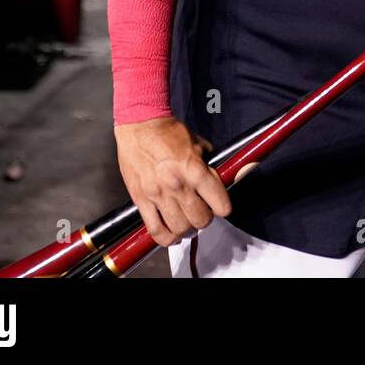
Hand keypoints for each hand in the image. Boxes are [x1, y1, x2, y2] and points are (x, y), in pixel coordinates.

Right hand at [114, 116, 231, 246]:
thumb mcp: (200, 144)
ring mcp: (158, 195)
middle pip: (201, 220)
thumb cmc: (169, 133)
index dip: (223, 207)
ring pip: (180, 228)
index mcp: (195, 170)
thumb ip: (210, 164)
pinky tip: (171, 234)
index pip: (220, 204)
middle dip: (206, 219)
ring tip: (187, 222)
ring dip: (187, 229)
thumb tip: (222, 177)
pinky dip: (165, 237)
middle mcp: (178, 186)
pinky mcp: (141, 200)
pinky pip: (155, 230)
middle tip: (202, 213)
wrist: (141, 126)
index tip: (220, 206)